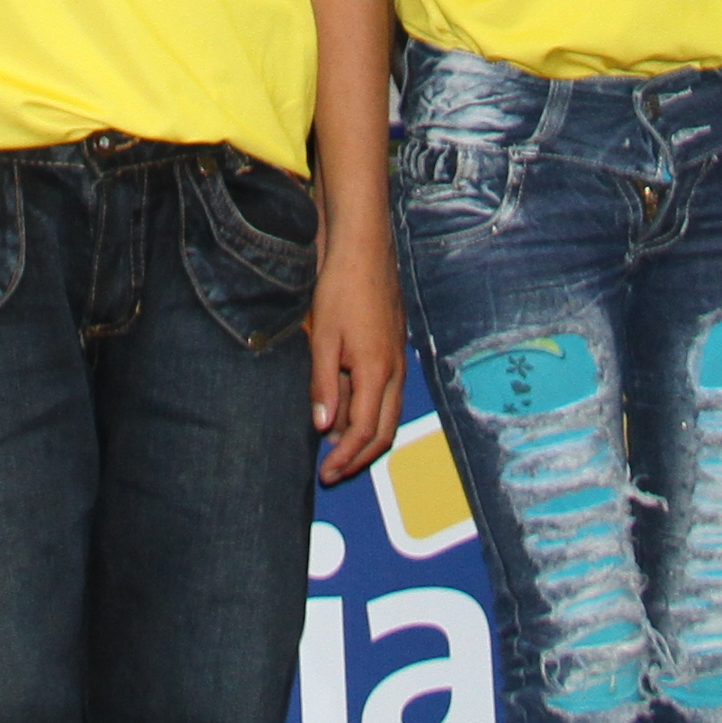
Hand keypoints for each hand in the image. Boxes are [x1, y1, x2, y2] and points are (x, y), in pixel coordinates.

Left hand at [307, 232, 405, 482]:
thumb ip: (324, 385)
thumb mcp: (324, 338)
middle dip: (359, 457)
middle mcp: (394, 371)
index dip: (346, 458)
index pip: (366, 432)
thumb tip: (324, 428)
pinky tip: (344, 407)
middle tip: (332, 470)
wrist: (363, 248)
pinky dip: (367, 410)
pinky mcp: (393, 347)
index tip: (326, 473)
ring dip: (363, 434)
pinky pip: (386, 393)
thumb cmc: (341, 289)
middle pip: (384, 431)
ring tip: (334, 445)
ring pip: (387, 413)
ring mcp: (397, 359)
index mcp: (377, 372)